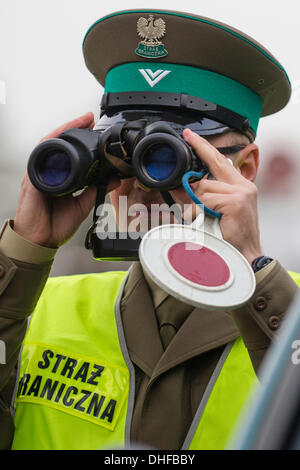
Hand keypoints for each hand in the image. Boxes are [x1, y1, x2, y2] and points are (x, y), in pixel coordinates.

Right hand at [14, 112, 119, 247]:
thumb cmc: (54, 225)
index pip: (67, 151)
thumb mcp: (82, 205)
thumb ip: (95, 190)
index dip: (78, 136)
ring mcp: (37, 175)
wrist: (41, 242)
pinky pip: (38, 160)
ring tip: (76, 122)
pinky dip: (48, 148)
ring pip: (46, 146)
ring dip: (61, 131)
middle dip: (71, 127)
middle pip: (56, 143)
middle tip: (87, 118)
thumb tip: (112, 179)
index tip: (92, 125)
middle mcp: (46, 172)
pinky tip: (58, 140)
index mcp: (58, 177)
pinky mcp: (32, 182)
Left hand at [171, 128, 262, 264]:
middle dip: (200, 147)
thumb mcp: (216, 210)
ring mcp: (241, 192)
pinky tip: (212, 219)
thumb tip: (181, 186)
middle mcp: (243, 185)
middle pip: (215, 163)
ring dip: (198, 203)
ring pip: (204, 188)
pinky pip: (206, 199)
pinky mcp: (235, 201)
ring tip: (207, 216)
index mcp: (241, 186)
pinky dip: (202, 210)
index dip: (205, 148)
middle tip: (187, 135)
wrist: (245, 255)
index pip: (221, 161)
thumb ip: (203, 196)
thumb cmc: (231, 235)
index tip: (192, 136)